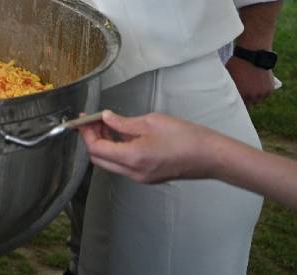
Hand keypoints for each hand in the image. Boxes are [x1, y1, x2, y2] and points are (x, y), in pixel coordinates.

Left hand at [78, 110, 216, 183]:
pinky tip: (121, 135)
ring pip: (110, 163)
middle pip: (99, 159)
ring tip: (106, 124)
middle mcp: (133, 173)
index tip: (85, 119)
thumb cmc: (186, 137)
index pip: (96, 149)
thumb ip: (123, 122)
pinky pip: (123, 165)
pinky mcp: (148, 177)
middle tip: (93, 121)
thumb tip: (105, 118)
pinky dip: (116, 151)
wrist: (211, 156)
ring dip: (104, 145)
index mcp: (132, 158)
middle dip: (92, 139)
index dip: (87, 133)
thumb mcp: (151, 122)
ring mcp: (141, 178)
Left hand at [226, 57, 274, 105]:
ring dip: (256, 95)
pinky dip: (263, 90)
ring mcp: (262, 93)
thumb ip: (230, 86)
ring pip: (258, 99)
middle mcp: (253, 96)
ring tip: (252, 86)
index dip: (238, 103)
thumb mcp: (230, 76)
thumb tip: (226, 92)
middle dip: (247, 98)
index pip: (240, 106)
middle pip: (250, 103)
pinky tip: (259, 83)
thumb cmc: (237, 63)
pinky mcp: (270, 89)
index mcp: (241, 94)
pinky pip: (266, 94)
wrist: (253, 54)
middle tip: (245, 91)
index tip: (237, 101)